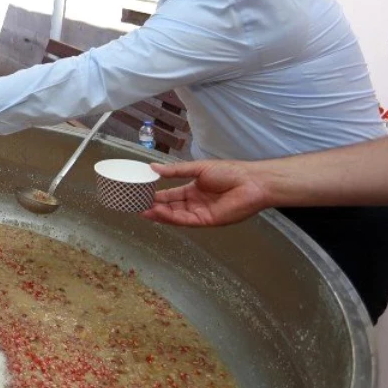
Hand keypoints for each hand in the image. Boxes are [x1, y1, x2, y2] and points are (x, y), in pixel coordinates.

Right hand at [142, 160, 270, 226]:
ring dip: (159, 214)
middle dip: (154, 207)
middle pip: (170, 207)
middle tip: (136, 206)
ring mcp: (200, 213)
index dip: (156, 196)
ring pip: (175, 216)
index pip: (170, 195)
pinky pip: (185, 220)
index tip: (140, 195)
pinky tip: (159, 213)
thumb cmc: (228, 172)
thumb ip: (175, 171)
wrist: (251, 182)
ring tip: (143, 211)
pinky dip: (171, 217)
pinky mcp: (206, 221)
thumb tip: (153, 167)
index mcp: (193, 190)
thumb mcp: (198, 168)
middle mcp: (195, 203)